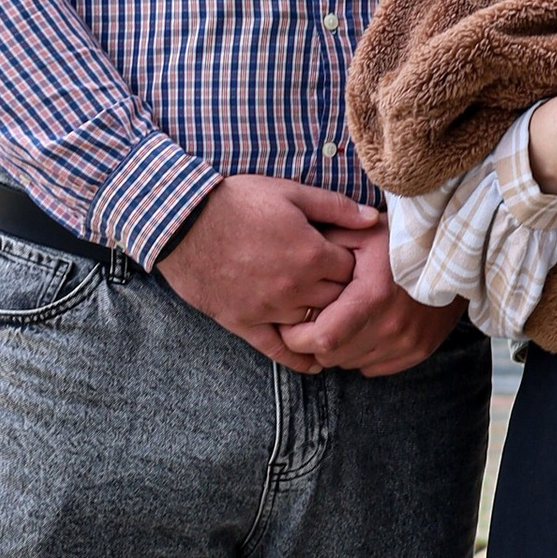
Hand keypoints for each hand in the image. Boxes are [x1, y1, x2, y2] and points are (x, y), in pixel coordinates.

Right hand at [160, 174, 373, 364]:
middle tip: (344, 286)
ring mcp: (269, 308)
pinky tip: (314, 364)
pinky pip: (276, 349)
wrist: (183, 221)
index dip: (354, 262)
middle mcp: (295, 286)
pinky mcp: (244, 322)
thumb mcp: (290, 193)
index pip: (352, 269)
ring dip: (323, 319)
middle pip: (338, 299)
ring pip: (313, 323)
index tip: (350, 258)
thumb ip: (335, 207)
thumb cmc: (237, 201)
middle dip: (344, 292)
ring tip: (331, 316)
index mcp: (311, 253)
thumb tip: (373, 218)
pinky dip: (298, 359)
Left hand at [276, 221, 459, 376]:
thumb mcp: (361, 232)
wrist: (454, 251)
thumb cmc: (401, 238)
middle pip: (332, 357)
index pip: (320, 340)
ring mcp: (407, 341)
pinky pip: (374, 367)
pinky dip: (363, 353)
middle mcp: (391, 326)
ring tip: (344, 319)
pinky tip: (367, 328)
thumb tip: (292, 267)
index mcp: (372, 297)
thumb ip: (324, 247)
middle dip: (314, 342)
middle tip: (315, 319)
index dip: (297, 336)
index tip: (291, 323)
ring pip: (351, 363)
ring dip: (340, 348)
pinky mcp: (419, 349)